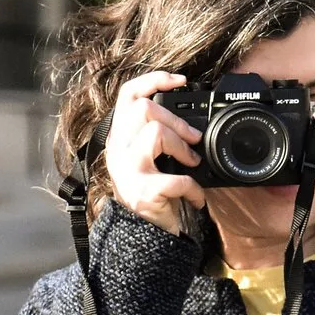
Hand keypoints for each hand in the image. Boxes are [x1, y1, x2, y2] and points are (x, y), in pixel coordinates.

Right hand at [103, 71, 206, 235]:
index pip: (128, 95)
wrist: (141, 235)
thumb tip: (188, 121)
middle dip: (177, 121)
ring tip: (192, 163)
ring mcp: (127, 170)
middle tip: (194, 139)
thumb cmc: (150, 194)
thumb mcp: (147, 159)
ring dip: (183, 148)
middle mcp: (118, 150)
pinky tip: (196, 197)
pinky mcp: (143, 191)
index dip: (153, 80)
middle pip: (143, 109)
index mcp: (120, 137)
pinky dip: (193, 188)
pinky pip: (175, 177)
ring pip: (154, 133)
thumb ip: (155, 135)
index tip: (180, 80)